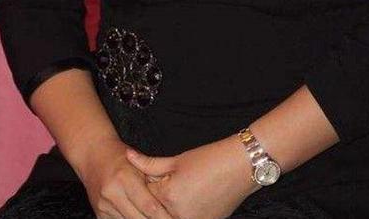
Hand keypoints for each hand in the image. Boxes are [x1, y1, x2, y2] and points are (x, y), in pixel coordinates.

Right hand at [78, 134, 174, 218]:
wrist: (93, 154)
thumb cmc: (120, 156)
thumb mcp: (139, 162)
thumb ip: (154, 180)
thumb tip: (172, 200)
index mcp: (125, 178)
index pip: (149, 206)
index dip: (163, 217)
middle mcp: (112, 193)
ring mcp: (104, 205)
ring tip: (155, 218)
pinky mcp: (99, 213)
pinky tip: (138, 216)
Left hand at [126, 135, 257, 218]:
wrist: (241, 166)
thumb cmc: (210, 159)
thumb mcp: (177, 159)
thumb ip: (149, 163)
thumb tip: (127, 156)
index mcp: (168, 197)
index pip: (145, 195)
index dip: (143, 184)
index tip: (141, 179)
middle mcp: (178, 217)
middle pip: (154, 212)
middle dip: (150, 201)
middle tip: (166, 184)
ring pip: (168, 218)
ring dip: (165, 209)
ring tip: (180, 190)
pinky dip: (180, 213)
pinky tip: (189, 197)